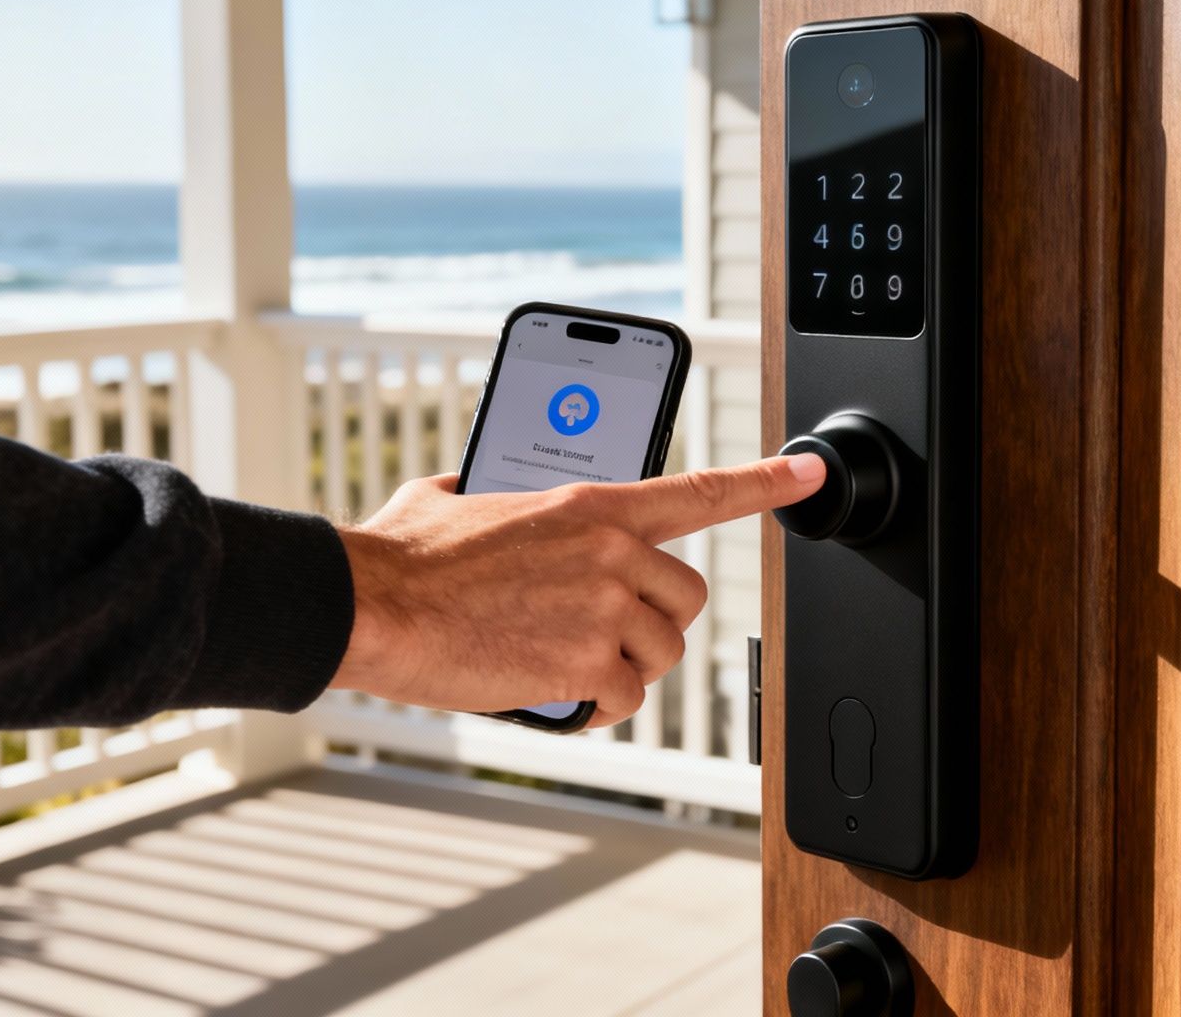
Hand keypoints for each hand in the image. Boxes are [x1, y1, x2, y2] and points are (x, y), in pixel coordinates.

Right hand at [331, 454, 825, 726]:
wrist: (374, 603)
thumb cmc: (406, 554)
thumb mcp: (456, 493)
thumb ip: (491, 484)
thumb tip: (474, 485)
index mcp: (592, 503)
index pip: (700, 492)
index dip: (765, 483)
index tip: (806, 476)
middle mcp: (612, 551)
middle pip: (685, 600)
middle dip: (651, 622)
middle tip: (599, 630)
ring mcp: (604, 608)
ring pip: (659, 654)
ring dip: (620, 666)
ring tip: (561, 659)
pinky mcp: (585, 663)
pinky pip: (624, 698)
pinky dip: (594, 705)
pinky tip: (553, 690)